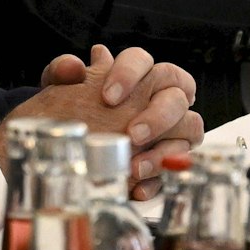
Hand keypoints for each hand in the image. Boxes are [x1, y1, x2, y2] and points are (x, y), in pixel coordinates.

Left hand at [0, 46, 202, 198]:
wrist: (67, 146)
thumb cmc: (70, 111)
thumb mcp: (58, 90)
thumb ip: (61, 72)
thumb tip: (75, 67)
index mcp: (136, 74)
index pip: (144, 61)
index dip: (131, 75)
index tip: (108, 97)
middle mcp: (160, 97)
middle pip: (178, 95)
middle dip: (158, 115)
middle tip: (132, 134)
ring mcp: (171, 130)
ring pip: (191, 130)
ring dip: (164, 149)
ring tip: (134, 167)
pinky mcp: (168, 160)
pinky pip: (177, 169)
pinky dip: (157, 180)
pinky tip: (135, 189)